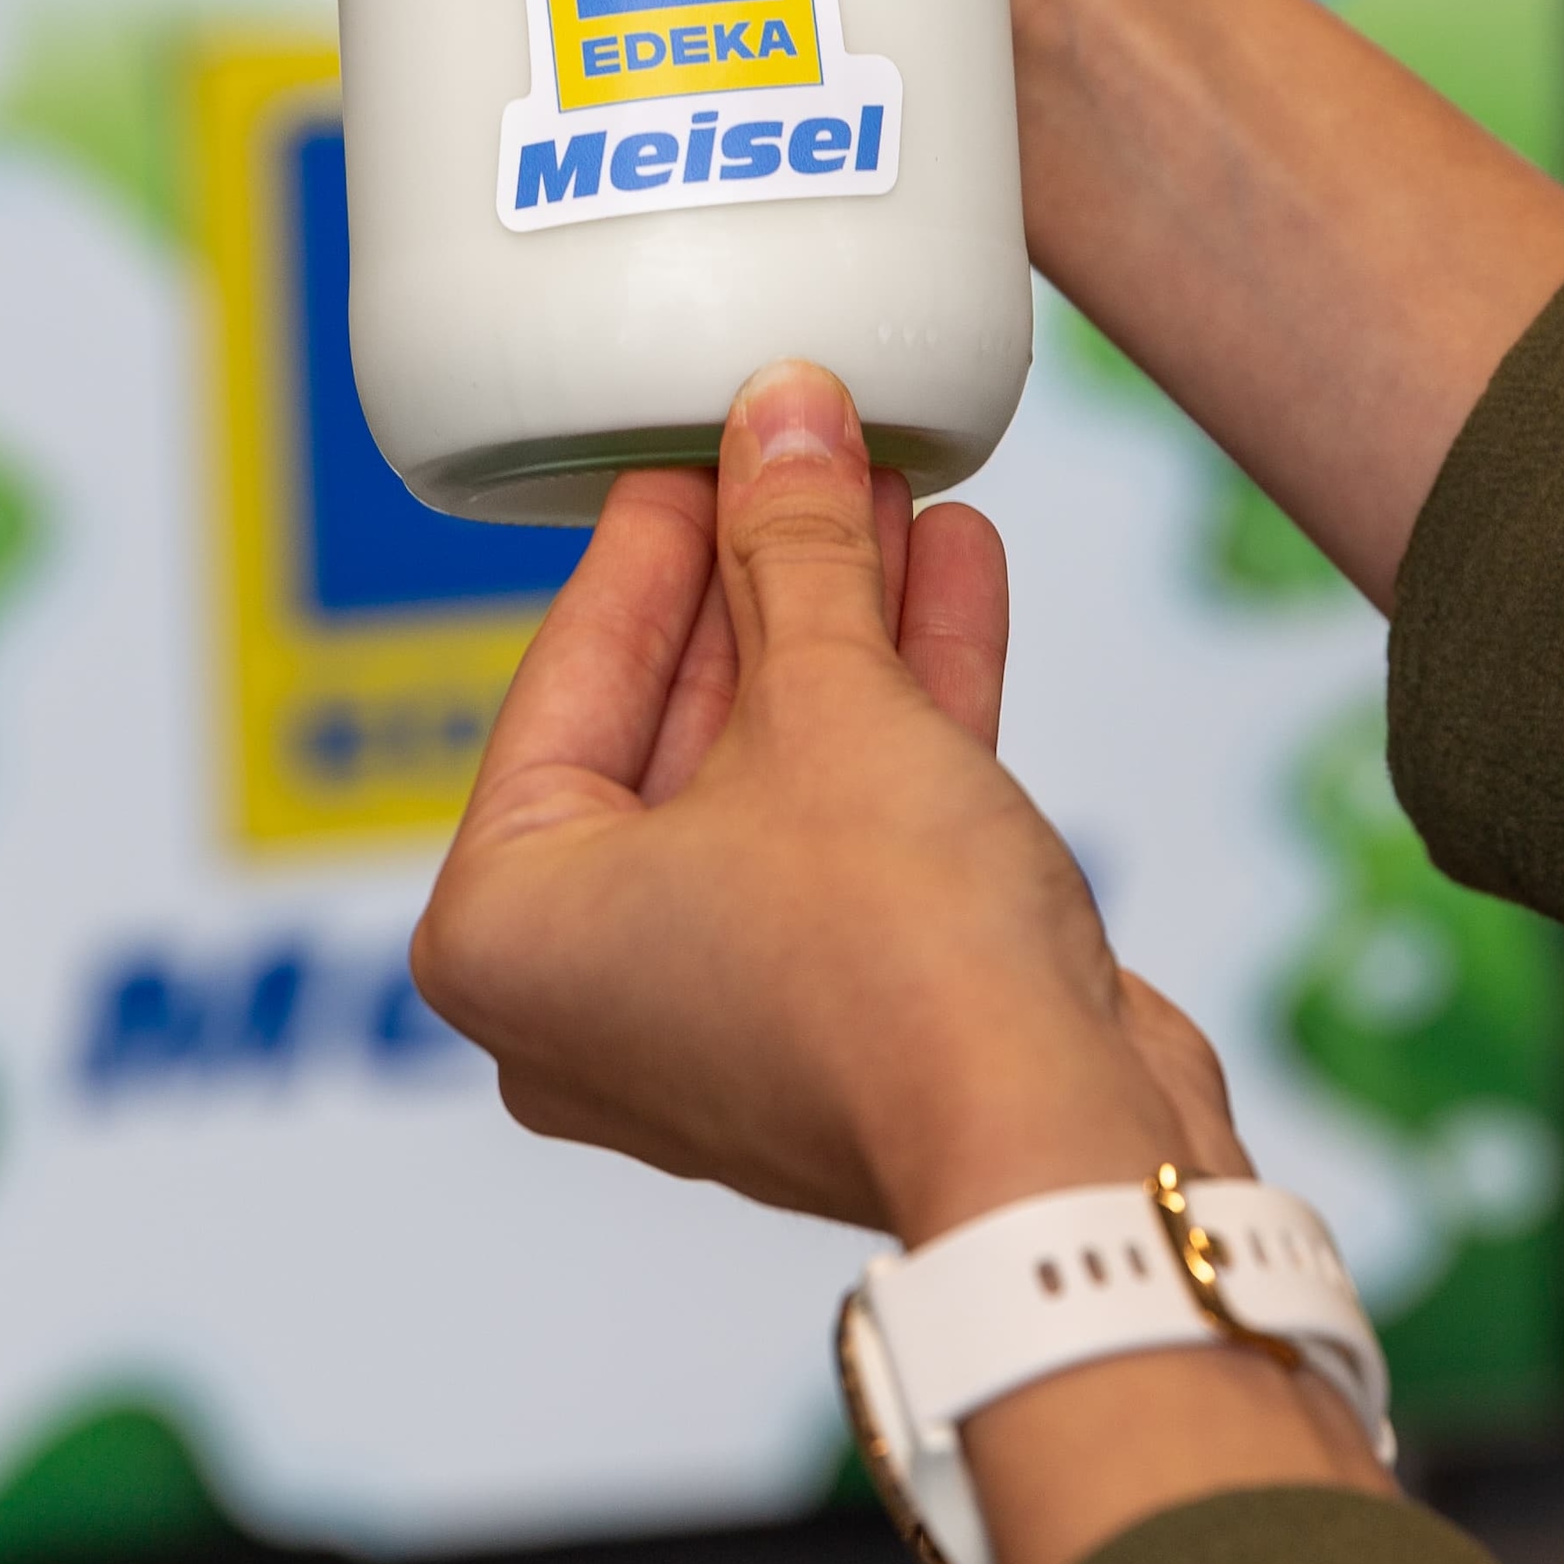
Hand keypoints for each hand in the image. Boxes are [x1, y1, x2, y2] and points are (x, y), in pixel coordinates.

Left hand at [412, 361, 1168, 1237]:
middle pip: (674, 724)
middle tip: (803, 452)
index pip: (569, 678)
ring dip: (846, 631)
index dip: (651, 540)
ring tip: (894, 493)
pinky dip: (896, 717)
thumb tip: (782, 414)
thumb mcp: (826, 699)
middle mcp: (590, 992)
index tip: (695, 442)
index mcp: (506, 930)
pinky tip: (952, 582)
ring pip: (776, 773)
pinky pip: (846, 833)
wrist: (1057, 1149)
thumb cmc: (893, 967)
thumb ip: (790, 546)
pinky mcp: (840, 1021)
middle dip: (764, 579)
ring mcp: (718, 1015)